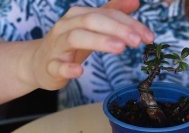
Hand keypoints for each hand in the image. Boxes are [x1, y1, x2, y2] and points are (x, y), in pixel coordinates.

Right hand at [27, 0, 153, 89]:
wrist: (39, 62)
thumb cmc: (70, 44)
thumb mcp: (92, 27)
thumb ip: (112, 13)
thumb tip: (135, 1)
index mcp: (80, 15)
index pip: (108, 15)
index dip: (130, 24)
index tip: (148, 36)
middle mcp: (67, 26)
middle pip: (93, 21)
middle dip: (118, 29)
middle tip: (137, 41)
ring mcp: (57, 45)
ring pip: (75, 38)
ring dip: (99, 41)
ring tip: (120, 48)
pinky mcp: (50, 65)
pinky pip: (56, 65)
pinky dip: (67, 68)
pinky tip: (79, 70)